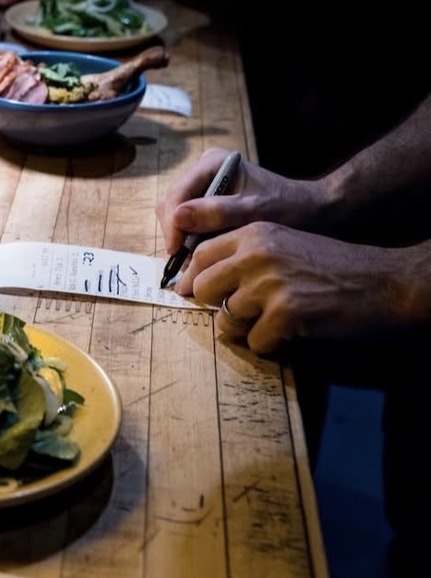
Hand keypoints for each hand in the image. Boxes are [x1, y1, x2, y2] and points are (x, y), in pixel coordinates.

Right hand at [156, 148, 325, 262]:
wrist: (311, 209)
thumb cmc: (288, 207)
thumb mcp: (254, 211)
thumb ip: (217, 213)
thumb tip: (177, 217)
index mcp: (212, 163)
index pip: (177, 195)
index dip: (172, 225)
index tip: (177, 252)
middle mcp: (203, 171)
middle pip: (172, 204)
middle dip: (176, 232)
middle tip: (187, 261)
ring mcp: (205, 185)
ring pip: (176, 214)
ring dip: (182, 237)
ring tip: (197, 260)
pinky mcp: (208, 200)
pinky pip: (188, 220)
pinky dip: (191, 238)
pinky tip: (204, 252)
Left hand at [181, 222, 413, 354]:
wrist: (385, 282)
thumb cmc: (334, 266)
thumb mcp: (285, 243)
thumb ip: (245, 255)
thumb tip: (197, 281)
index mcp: (254, 233)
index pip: (200, 255)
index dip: (192, 278)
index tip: (191, 293)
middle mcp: (256, 255)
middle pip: (202, 288)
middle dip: (215, 304)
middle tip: (240, 311)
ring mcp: (269, 285)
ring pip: (225, 318)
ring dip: (246, 327)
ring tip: (273, 320)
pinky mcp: (285, 314)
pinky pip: (254, 342)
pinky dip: (270, 344)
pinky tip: (292, 333)